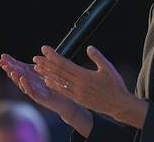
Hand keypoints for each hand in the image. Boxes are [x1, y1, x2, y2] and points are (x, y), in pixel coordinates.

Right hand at [0, 53, 88, 128]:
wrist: (68, 100)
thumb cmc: (58, 85)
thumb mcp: (52, 69)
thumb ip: (47, 60)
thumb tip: (44, 47)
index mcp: (32, 75)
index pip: (18, 67)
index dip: (11, 62)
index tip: (3, 56)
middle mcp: (30, 83)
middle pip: (17, 75)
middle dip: (8, 68)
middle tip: (2, 62)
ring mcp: (34, 91)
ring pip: (22, 84)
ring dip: (15, 77)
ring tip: (10, 70)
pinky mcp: (40, 98)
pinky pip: (31, 92)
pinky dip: (26, 85)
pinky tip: (22, 79)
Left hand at [32, 45, 146, 127]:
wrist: (118, 104)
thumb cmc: (115, 85)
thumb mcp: (108, 68)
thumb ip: (97, 57)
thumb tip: (89, 48)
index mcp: (84, 75)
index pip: (65, 63)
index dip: (53, 56)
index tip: (45, 49)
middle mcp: (78, 84)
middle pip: (59, 72)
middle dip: (46, 64)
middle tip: (35, 58)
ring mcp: (77, 92)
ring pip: (59, 81)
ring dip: (47, 74)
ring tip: (37, 68)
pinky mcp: (79, 99)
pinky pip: (63, 91)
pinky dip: (55, 85)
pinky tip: (48, 81)